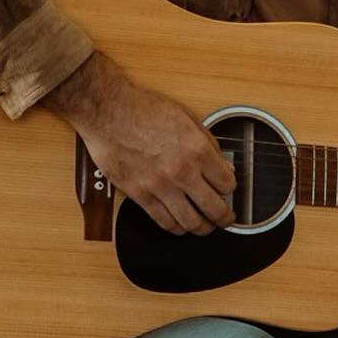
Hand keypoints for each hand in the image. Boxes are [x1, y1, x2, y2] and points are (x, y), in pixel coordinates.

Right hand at [45, 51, 235, 235]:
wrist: (107, 110)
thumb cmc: (142, 109)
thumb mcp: (186, 117)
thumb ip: (208, 143)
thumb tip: (222, 165)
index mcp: (197, 150)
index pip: (228, 184)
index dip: (230, 189)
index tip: (227, 190)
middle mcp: (181, 171)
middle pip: (214, 209)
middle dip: (224, 217)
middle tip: (226, 217)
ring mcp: (160, 186)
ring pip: (191, 222)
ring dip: (202, 227)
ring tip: (204, 225)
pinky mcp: (139, 195)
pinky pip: (164, 222)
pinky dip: (176, 228)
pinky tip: (180, 225)